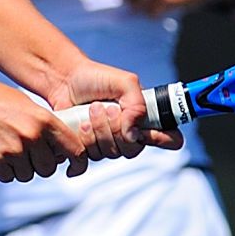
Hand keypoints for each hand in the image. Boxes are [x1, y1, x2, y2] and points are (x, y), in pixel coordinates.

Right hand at [0, 77, 89, 182]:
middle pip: (48, 168)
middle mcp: (32, 135)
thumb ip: (41, 122)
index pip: (74, 149)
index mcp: (44, 119)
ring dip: (21, 170)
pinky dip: (5, 171)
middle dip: (40, 166)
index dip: (77, 163)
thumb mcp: (22, 103)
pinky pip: (9, 176)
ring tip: (9, 154)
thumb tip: (56, 145)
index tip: (72, 169)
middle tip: (28, 156)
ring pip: (28, 175)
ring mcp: (14, 148)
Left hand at [50, 60, 184, 160]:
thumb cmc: (96, 78)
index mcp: (145, 118)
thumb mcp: (125, 83)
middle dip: (117, 130)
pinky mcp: (89, 148)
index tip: (147, 131)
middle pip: (133, 150)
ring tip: (91, 110)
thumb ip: (137, 106)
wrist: (65, 80)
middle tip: (107, 108)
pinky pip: (92, 158)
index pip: (169, 139)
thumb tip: (133, 134)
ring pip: (111, 153)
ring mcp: (109, 142)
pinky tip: (81, 126)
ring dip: (99, 131)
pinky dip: (85, 141)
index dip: (164, 140)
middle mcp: (130, 134)